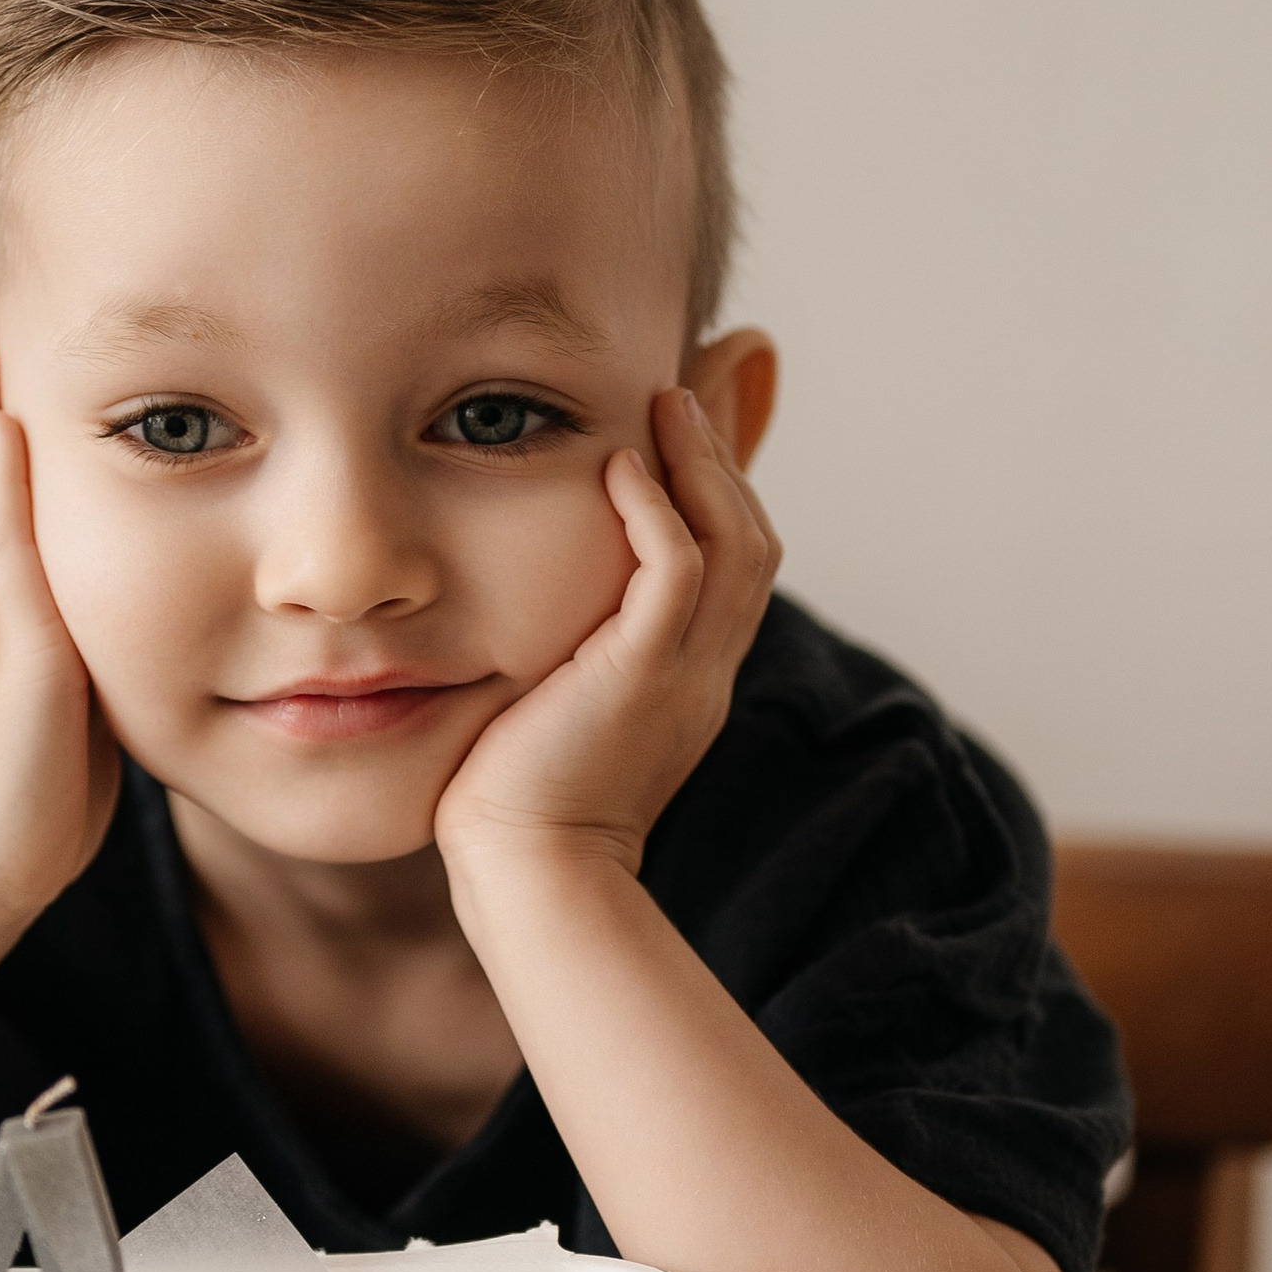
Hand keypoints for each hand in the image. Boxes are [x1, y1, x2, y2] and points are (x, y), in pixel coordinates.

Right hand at [0, 327, 119, 944]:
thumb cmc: (47, 800)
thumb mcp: (92, 711)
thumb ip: (110, 666)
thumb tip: (166, 648)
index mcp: (38, 614)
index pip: (17, 511)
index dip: (3, 449)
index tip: (0, 381)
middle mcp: (18, 602)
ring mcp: (14, 619)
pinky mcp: (25, 646)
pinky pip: (12, 550)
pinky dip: (2, 484)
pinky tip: (1, 425)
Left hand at [433, 387, 779, 883]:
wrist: (527, 877)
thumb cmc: (517, 806)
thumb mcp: (558, 712)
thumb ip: (570, 656)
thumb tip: (538, 618)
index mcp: (692, 682)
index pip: (736, 569)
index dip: (719, 496)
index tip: (681, 436)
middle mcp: (704, 673)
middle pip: (754, 544)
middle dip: (724, 461)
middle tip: (682, 394)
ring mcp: (683, 675)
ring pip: (734, 546)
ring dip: (702, 466)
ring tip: (665, 403)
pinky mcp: (641, 677)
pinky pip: (677, 575)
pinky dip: (656, 512)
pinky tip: (621, 468)